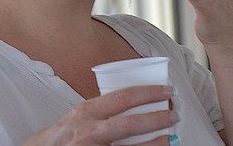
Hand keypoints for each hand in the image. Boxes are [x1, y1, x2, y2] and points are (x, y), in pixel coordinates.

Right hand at [23, 85, 176, 145]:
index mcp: (85, 112)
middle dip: (156, 119)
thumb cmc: (58, 139)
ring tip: (169, 139)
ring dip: (154, 145)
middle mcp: (89, 132)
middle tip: (173, 116)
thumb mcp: (76, 118)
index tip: (165, 91)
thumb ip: (99, 112)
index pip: (122, 98)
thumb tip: (132, 104)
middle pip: (130, 124)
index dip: (148, 93)